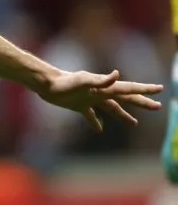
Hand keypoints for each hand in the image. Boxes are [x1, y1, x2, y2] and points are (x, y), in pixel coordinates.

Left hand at [36, 69, 162, 131]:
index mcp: (103, 87)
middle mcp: (99, 92)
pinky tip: (99, 129)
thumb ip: (101, 80)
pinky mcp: (78, 105)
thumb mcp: (83, 81)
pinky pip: (90, 115)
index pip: (128, 89)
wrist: (45, 84)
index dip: (144, 90)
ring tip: (134, 123)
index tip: (159, 89)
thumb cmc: (63, 82)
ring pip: (110, 108)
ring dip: (123, 114)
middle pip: (124, 98)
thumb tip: (117, 75)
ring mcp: (89, 99)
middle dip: (140, 102)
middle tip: (157, 106)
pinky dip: (96, 122)